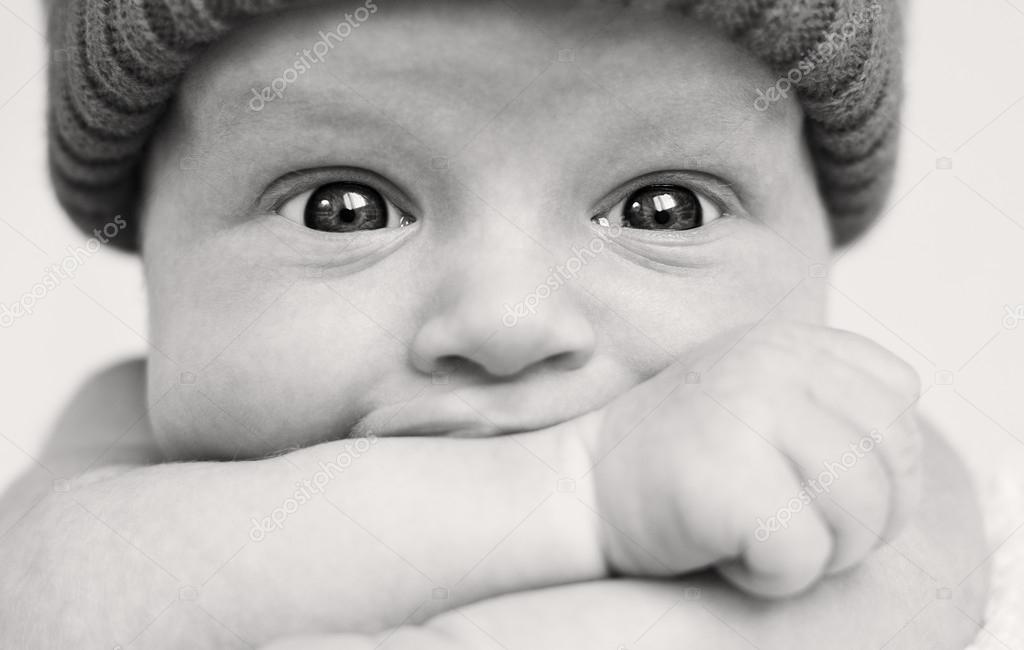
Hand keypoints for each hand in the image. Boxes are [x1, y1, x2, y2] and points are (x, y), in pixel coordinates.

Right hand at [583, 321, 922, 596]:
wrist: (581, 488)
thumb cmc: (679, 463)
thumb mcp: (756, 400)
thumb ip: (826, 400)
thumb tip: (906, 448)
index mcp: (787, 342)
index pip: (897, 396)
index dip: (881, 458)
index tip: (821, 485)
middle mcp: (772, 364)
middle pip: (891, 459)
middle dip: (862, 518)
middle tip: (799, 528)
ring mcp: (748, 412)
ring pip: (860, 511)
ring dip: (822, 552)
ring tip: (763, 540)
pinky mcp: (728, 476)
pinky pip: (805, 554)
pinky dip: (773, 577)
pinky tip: (727, 553)